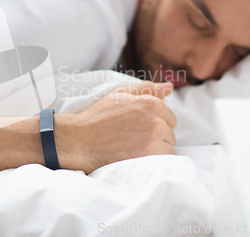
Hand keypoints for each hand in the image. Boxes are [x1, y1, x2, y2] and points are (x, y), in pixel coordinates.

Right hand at [56, 81, 176, 173]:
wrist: (80, 140)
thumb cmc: (97, 117)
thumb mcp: (120, 95)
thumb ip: (147, 89)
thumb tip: (169, 87)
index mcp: (150, 103)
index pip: (170, 118)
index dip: (155, 124)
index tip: (139, 129)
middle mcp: (155, 120)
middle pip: (170, 134)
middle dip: (157, 137)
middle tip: (134, 140)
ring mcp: (153, 139)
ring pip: (169, 149)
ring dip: (157, 151)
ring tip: (135, 150)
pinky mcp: (149, 157)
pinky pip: (165, 162)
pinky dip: (155, 162)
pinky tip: (138, 158)